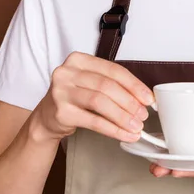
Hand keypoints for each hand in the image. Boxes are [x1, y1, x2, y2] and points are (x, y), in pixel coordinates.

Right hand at [30, 51, 153, 142]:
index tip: (148, 98)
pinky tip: (124, 134)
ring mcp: (61, 91)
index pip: (113, 70)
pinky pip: (93, 121)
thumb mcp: (90, 83)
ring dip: (122, 116)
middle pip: (107, 86)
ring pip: (100, 102)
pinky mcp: (61, 112)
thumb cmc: (74, 97)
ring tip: (136, 126)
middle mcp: (67, 72)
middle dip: (130, 102)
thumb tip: (143, 99)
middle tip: (143, 115)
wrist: (46, 117)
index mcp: (79, 60)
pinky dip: (112, 129)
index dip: (134, 85)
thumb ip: (113, 85)